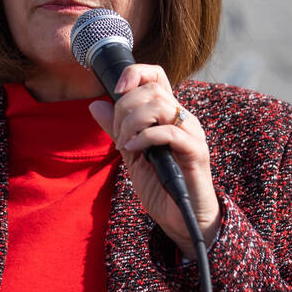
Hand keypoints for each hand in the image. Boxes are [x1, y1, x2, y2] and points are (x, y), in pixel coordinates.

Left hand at [88, 64, 220, 257]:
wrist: (182, 219)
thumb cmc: (161, 187)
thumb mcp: (131, 154)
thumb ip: (116, 129)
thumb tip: (95, 105)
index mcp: (168, 116)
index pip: (156, 76)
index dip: (136, 73)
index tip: (116, 89)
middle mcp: (182, 119)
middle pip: (152, 89)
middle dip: (124, 108)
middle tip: (118, 135)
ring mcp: (191, 134)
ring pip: (160, 105)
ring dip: (133, 123)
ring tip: (125, 144)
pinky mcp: (196, 152)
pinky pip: (169, 132)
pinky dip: (145, 137)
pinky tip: (134, 150)